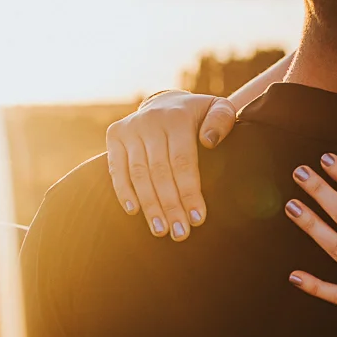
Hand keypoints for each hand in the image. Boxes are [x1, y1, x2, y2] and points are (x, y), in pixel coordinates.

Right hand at [105, 90, 236, 239]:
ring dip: (149, 205)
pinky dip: (123, 191)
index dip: (189, 192)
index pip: (183, 161)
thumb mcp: (217, 108)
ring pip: (139, 174)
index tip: (197, 219)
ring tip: (161, 230)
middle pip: (160, 172)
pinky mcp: (115, 135)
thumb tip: (209, 141)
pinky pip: (116, 168)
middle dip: (170, 206)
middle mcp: (151, 121)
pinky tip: (133, 211)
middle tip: (180, 233)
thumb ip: (222, 120)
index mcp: (177, 117)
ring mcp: (131, 128)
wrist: (166, 102)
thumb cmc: (199, 116)